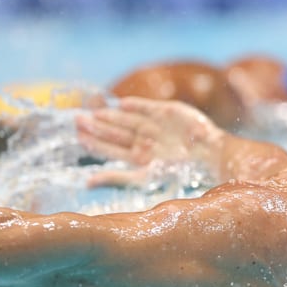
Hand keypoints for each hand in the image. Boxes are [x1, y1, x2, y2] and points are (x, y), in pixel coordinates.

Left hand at [75, 97, 224, 187]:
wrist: (209, 156)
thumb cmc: (179, 172)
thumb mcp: (143, 178)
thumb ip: (116, 177)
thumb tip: (87, 182)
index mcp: (139, 159)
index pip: (111, 150)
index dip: (94, 143)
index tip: (77, 136)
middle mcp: (146, 142)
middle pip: (116, 133)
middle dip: (97, 126)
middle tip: (76, 119)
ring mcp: (156, 127)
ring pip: (127, 120)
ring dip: (110, 116)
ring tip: (93, 112)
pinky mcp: (168, 112)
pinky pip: (147, 107)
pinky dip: (135, 106)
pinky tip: (120, 104)